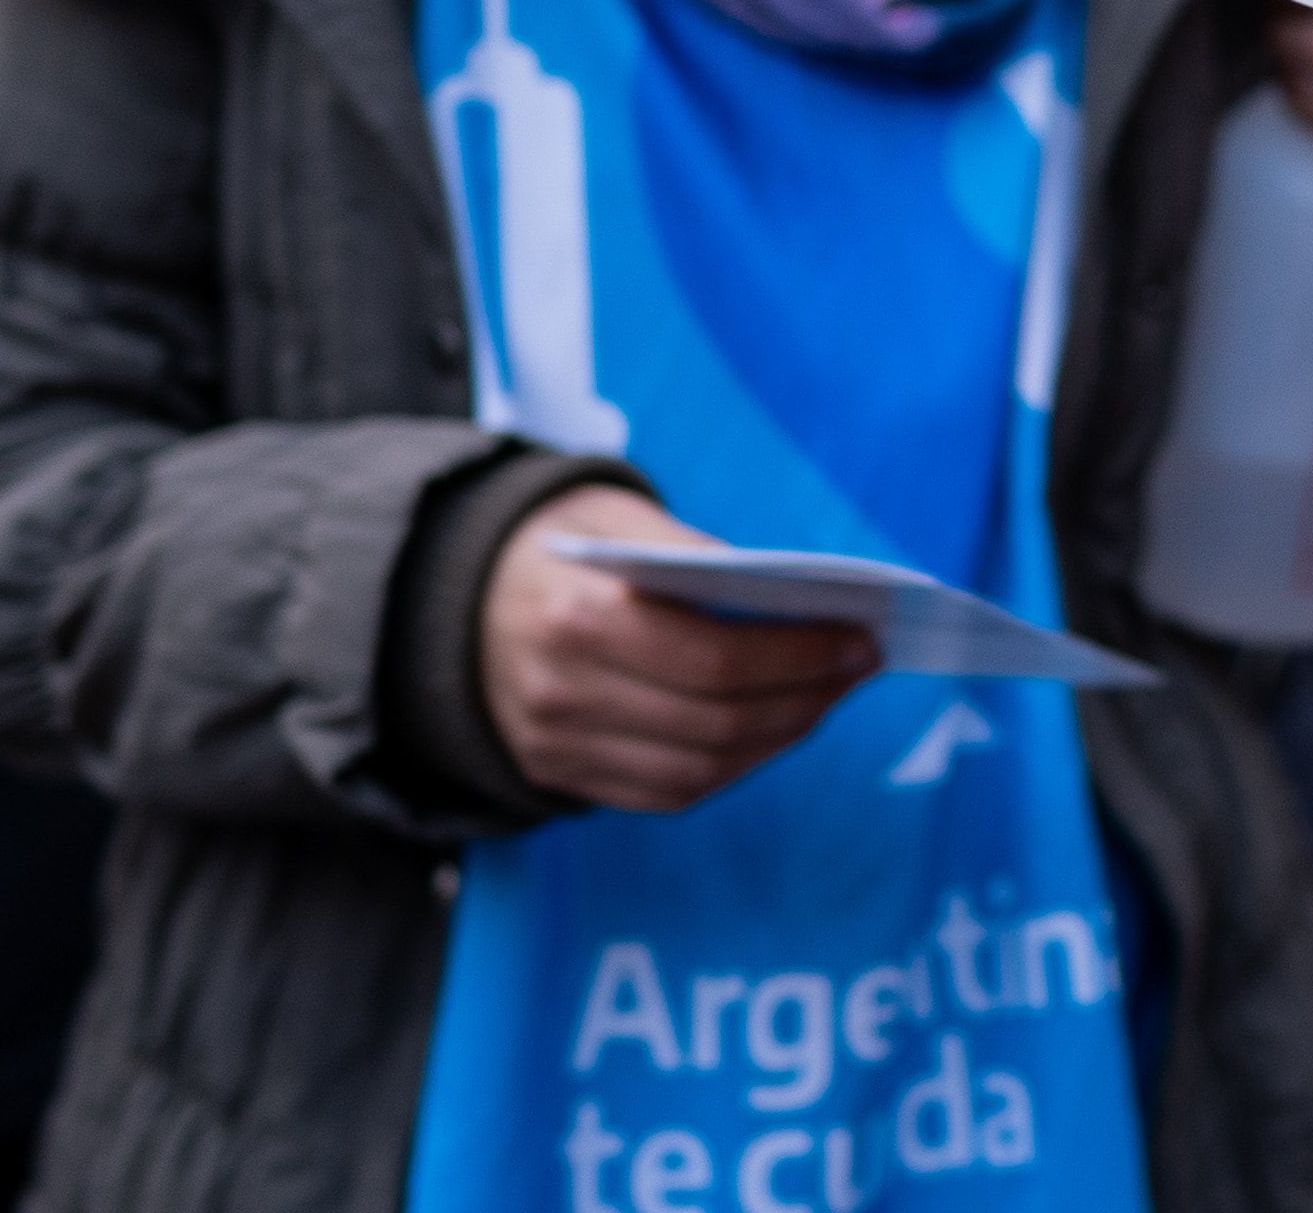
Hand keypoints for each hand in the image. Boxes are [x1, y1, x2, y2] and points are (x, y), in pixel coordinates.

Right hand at [480, 485, 878, 812]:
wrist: (451, 602)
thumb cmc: (559, 548)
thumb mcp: (613, 520)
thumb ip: (694, 554)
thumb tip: (792, 597)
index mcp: (576, 618)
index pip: (711, 659)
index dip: (798, 656)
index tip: (860, 637)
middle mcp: (561, 694)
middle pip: (714, 721)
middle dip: (805, 697)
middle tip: (859, 666)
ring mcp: (557, 747)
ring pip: (698, 768)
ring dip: (779, 736)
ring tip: (826, 696)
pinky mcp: (562, 776)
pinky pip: (666, 792)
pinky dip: (733, 767)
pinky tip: (774, 728)